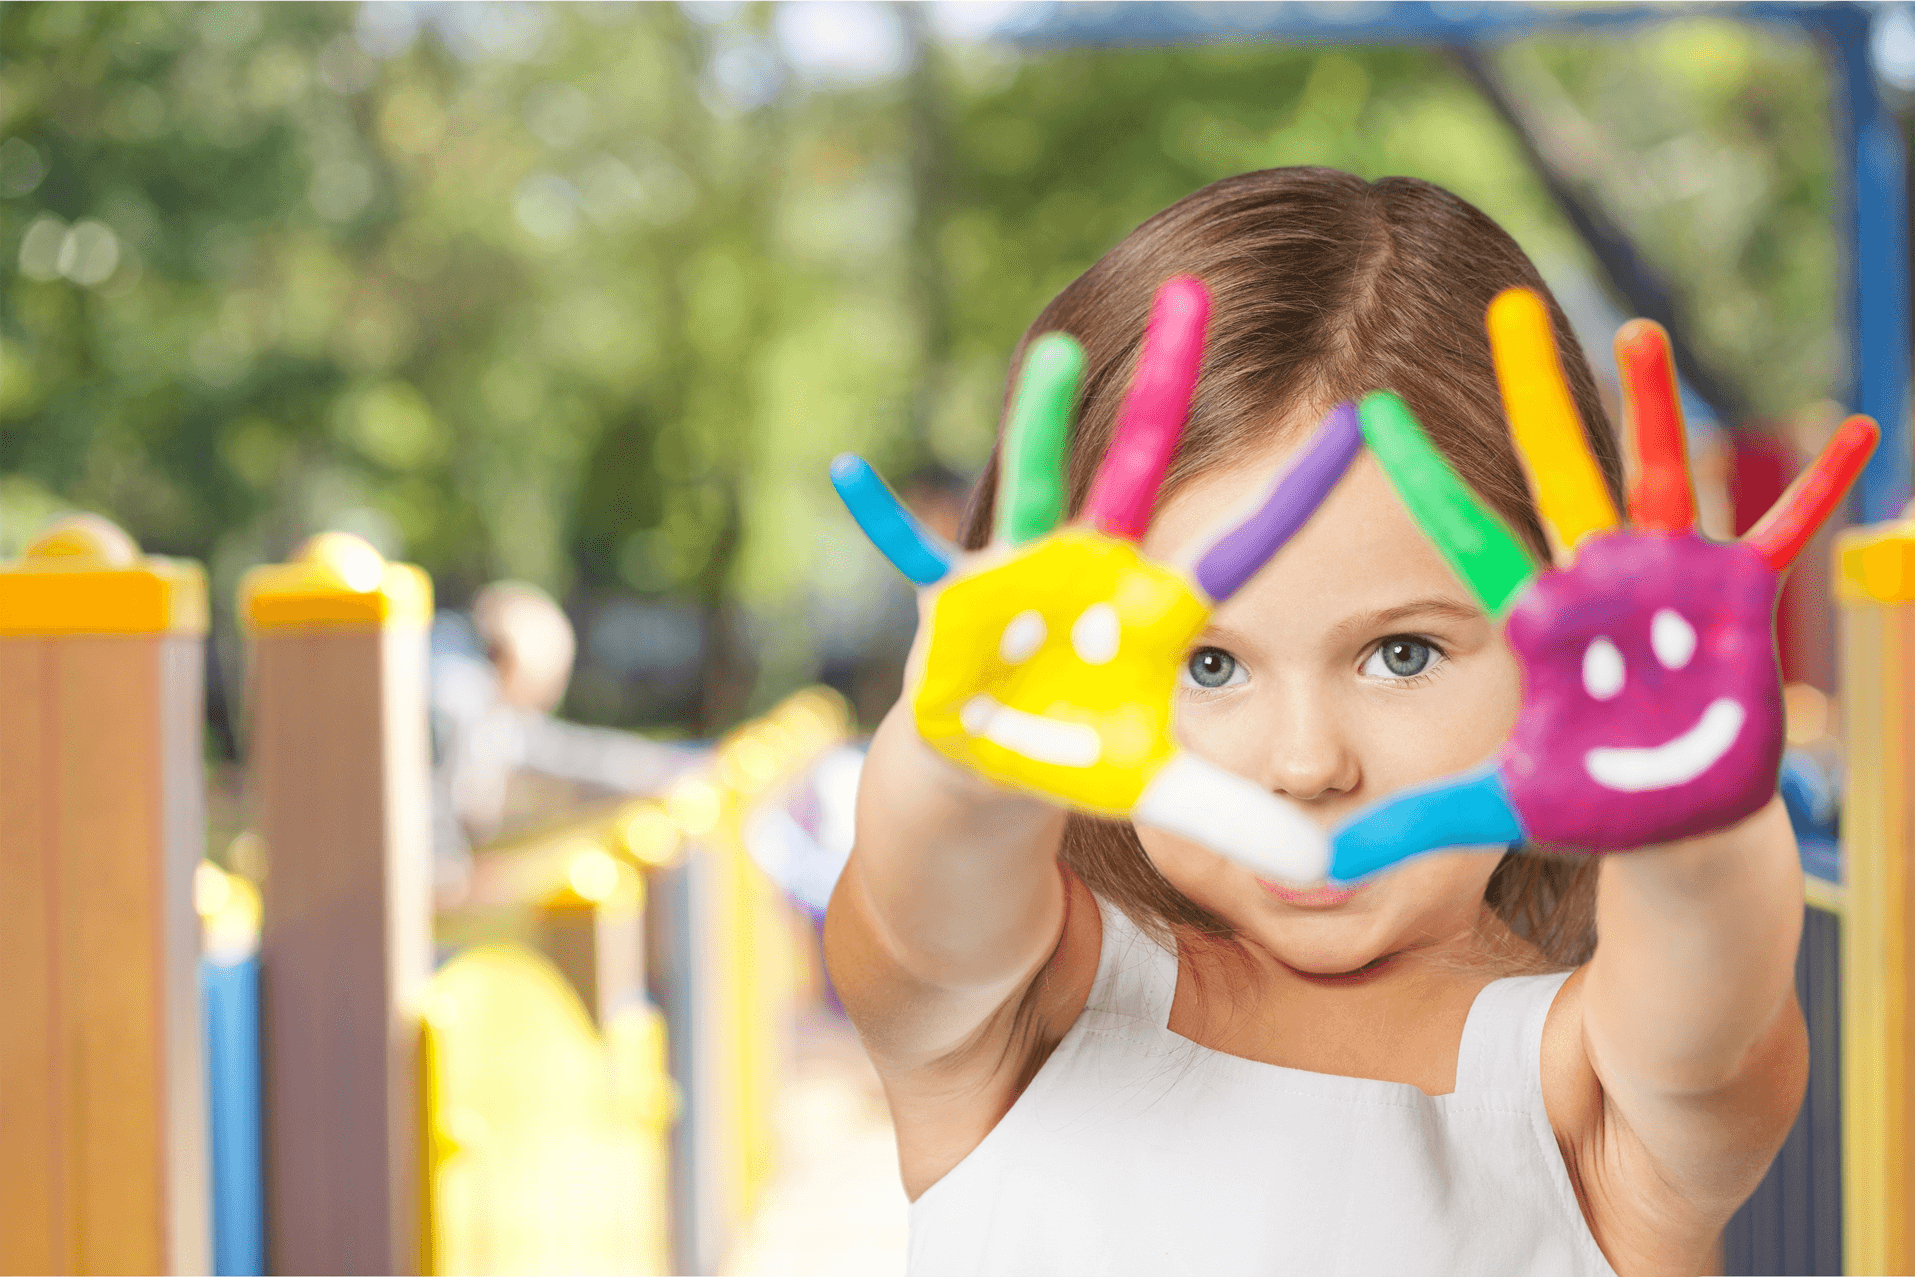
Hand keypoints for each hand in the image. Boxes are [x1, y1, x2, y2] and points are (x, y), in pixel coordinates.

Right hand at [833, 277, 1361, 883]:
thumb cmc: (1078, 754)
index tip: (1365, 423)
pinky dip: (883, 519)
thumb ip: (1237, 820)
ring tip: (1056, 354)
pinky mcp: (955, 603)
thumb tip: (1325, 874)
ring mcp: (1022, 575)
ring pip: (1033, 485)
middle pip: (1137, 467)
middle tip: (1198, 291)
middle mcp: (1093, 567)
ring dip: (1040, 422)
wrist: (991, 762)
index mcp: (1151, 606)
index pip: (1239, 547)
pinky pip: (911, 556)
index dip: (1295, 498)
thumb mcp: (1161, 793)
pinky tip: (849, 471)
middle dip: (1164, 386)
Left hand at [1332, 287, 1877, 879]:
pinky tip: (1854, 434)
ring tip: (1638, 330)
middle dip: (1533, 394)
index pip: (1465, 538)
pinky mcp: (1733, 602)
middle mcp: (1595, 582)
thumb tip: (1312, 869)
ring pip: (1656, 479)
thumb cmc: (1584, 804)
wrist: (1668, 823)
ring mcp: (1666, 584)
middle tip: (1501, 310)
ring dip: (1652, 408)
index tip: (1370, 415)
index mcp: (1537, 620)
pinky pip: (1783, 536)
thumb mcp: (1494, 809)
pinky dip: (1819, 490)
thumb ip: (1408, 824)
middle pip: (1556, 472)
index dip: (1424, 480)